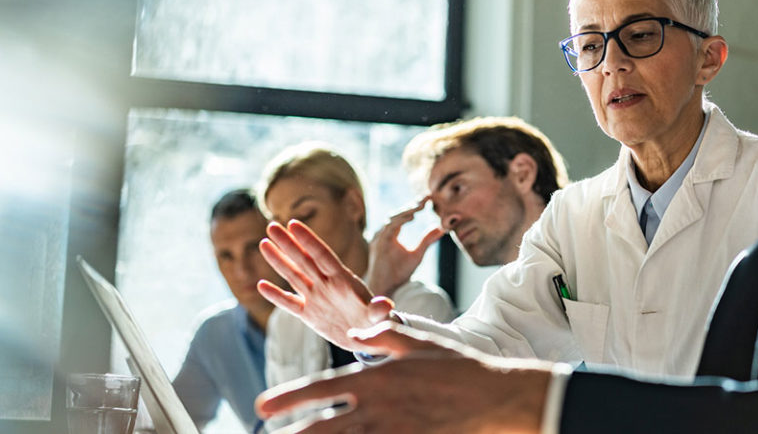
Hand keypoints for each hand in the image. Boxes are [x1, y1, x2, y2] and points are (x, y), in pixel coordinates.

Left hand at [256, 322, 551, 433]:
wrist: (495, 397)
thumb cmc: (458, 367)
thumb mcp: (418, 343)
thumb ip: (384, 337)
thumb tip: (359, 334)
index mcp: (375, 378)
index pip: (320, 389)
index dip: (287, 398)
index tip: (262, 406)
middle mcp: (377, 407)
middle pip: (322, 428)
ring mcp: (392, 431)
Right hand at [258, 220, 395, 349]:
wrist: (369, 335)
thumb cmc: (377, 321)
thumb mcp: (379, 317)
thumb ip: (379, 310)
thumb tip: (387, 305)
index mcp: (343, 280)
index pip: (322, 255)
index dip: (308, 240)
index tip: (293, 223)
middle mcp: (326, 284)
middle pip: (304, 260)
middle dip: (288, 243)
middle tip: (272, 226)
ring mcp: (316, 298)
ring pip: (293, 276)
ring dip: (278, 261)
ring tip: (264, 243)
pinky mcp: (309, 314)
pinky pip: (289, 303)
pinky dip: (276, 296)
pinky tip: (261, 285)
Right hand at [364, 197, 444, 297]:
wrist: (384, 288)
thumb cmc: (398, 273)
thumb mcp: (417, 254)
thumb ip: (427, 240)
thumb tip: (441, 228)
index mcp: (391, 233)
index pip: (404, 215)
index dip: (415, 206)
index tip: (429, 198)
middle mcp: (383, 233)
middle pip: (398, 214)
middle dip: (412, 205)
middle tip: (427, 197)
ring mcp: (379, 238)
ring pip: (393, 218)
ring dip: (407, 211)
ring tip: (421, 205)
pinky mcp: (378, 244)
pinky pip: (389, 228)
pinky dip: (400, 221)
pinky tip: (412, 217)